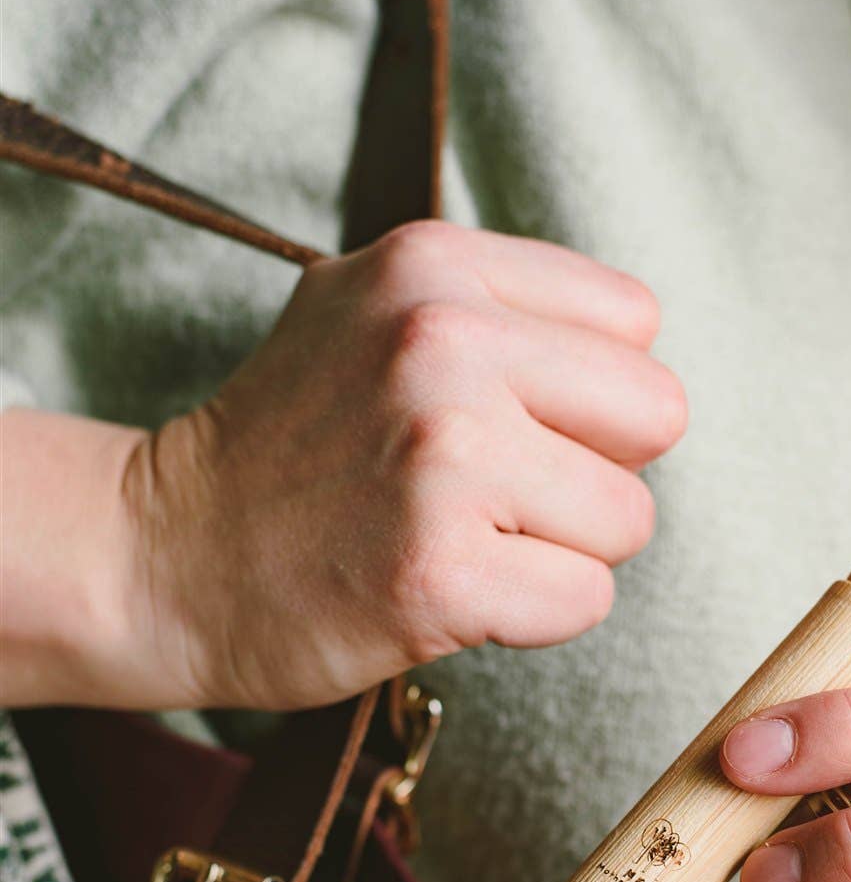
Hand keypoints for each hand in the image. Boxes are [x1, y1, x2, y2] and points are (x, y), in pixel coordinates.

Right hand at [112, 221, 684, 707]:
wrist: (162, 556)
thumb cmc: (291, 449)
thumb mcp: (371, 313)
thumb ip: (498, 305)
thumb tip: (633, 345)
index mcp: (434, 266)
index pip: (634, 322)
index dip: (587, 391)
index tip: (508, 424)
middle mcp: (442, 343)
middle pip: (657, 414)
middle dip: (595, 469)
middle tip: (499, 494)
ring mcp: (442, 457)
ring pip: (627, 519)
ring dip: (562, 550)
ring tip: (462, 538)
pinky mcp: (440, 571)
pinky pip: (585, 600)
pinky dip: (532, 616)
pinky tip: (450, 591)